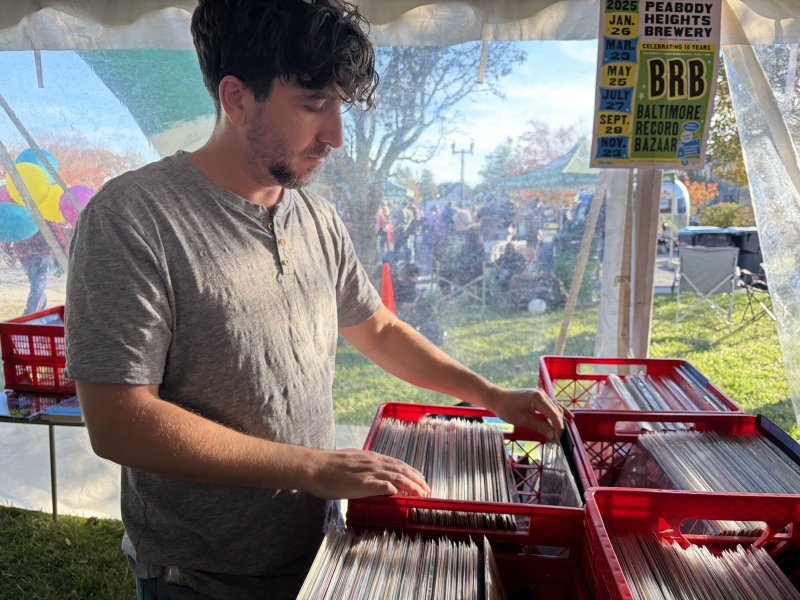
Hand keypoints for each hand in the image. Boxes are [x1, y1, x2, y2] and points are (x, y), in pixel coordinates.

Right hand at [307, 448, 429, 499]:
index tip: (420, 479)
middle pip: (401, 469)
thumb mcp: (351, 462)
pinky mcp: (362, 482)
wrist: (314, 467)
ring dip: (412, 485)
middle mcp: (373, 462)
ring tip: (422, 493)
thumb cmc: (328, 467)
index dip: (411, 471)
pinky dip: (395, 488)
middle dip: (417, 479)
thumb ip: (363, 467)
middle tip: (427, 489)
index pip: (397, 463)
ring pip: (397, 476)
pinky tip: (402, 494)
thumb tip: (370, 476)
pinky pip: (383, 484)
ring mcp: (368, 471)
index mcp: (370, 457)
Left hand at [481, 386, 563, 440]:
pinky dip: (555, 414)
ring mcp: (540, 394)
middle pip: (556, 411)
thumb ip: (540, 427)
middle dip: (559, 425)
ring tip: (562, 434)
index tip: (560, 440)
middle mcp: (542, 394)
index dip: (559, 428)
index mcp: (539, 398)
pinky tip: (567, 418)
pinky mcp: (538, 397)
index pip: (554, 415)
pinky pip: (550, 406)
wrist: (496, 398)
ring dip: (558, 420)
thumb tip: (553, 436)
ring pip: (555, 408)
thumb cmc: (506, 408)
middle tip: (560, 440)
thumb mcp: (523, 420)